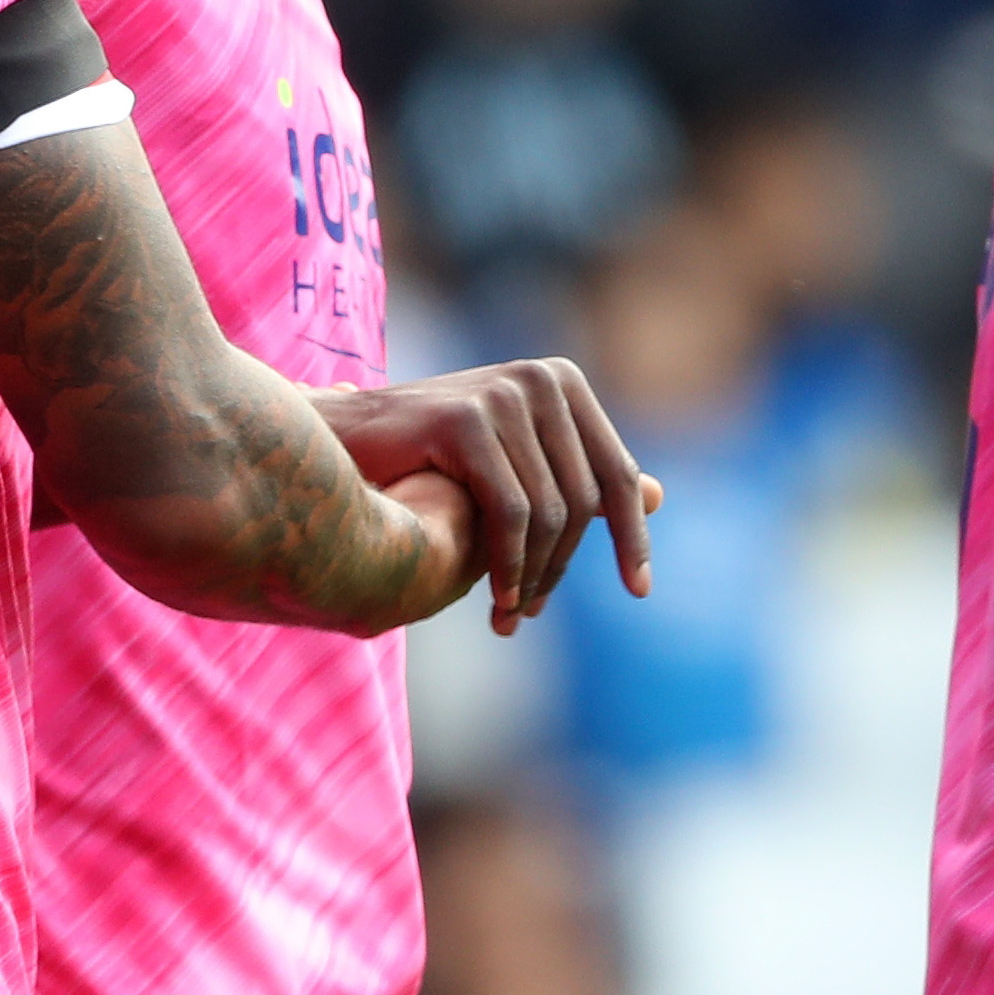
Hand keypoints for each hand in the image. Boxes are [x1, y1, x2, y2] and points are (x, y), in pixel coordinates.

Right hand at [316, 367, 660, 631]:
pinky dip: (509, 565)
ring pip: (549, 513)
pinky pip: (511, 513)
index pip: (615, 471)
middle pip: (584, 499)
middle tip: (531, 616)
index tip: (639, 590)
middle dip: (562, 569)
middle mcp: (541, 378)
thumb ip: (579, 475)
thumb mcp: (512, 464)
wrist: (333, 440)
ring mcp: (504, 393)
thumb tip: (661, 496)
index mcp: (560, 381)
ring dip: (532, 577)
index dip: (631, 536)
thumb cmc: (421, 456)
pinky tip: (498, 599)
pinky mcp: (468, 419)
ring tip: (509, 616)